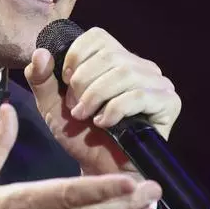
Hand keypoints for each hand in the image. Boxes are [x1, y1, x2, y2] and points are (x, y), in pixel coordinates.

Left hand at [25, 27, 180, 175]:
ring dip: (96, 97)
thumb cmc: (80, 137)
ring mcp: (158, 83)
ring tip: (87, 117)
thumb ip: (41, 78)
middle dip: (83, 84)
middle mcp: (140, 66)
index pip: (97, 37)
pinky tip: (105, 124)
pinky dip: (114, 109)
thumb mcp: (51, 106)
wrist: (99, 171)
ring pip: (124, 72)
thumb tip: (41, 52)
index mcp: (115, 59)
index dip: (76, 57)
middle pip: (109, 55)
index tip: (67, 84)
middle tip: (76, 109)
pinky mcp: (168, 103)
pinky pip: (139, 95)